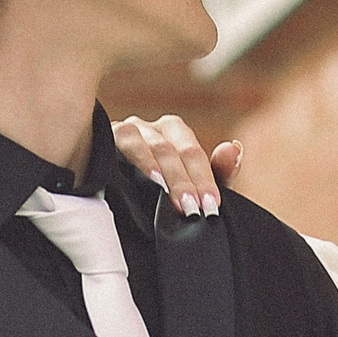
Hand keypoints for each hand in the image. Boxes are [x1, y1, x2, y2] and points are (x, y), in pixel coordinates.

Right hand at [111, 113, 237, 215]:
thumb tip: (234, 148)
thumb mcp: (194, 187)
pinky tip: (131, 173)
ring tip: (162, 188)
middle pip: (170, 149)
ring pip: (142, 142)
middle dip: (182, 181)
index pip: (193, 153)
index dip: (204, 180)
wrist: (118, 206)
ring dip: (154, 166)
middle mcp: (150, 127)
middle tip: (191, 209)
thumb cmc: (162, 191)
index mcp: (174, 131)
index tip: (210, 206)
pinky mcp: (102, 140)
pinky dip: (127, 157)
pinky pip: (114, 142)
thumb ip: (219, 171)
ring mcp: (125, 131)